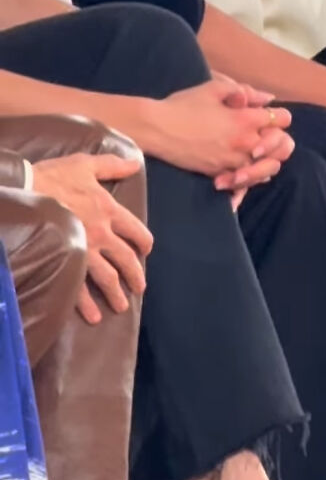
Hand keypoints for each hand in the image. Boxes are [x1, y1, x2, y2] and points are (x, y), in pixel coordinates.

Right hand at [32, 154, 152, 324]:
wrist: (25, 191)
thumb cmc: (54, 176)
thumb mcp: (86, 164)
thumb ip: (112, 166)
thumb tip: (135, 163)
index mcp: (108, 209)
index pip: (136, 230)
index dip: (144, 242)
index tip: (146, 252)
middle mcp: (101, 233)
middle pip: (126, 259)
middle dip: (135, 275)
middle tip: (139, 287)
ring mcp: (83, 250)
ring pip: (107, 278)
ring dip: (116, 294)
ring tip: (121, 306)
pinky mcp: (65, 261)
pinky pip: (79, 287)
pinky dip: (87, 304)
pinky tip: (93, 316)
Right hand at [151, 77, 293, 178]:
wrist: (157, 130)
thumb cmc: (184, 105)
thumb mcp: (214, 88)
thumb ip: (244, 91)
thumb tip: (267, 98)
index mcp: (246, 119)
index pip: (283, 119)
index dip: (278, 114)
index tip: (267, 114)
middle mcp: (245, 143)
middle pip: (282, 146)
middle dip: (278, 138)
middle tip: (265, 133)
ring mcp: (234, 161)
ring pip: (267, 167)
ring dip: (266, 158)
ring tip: (255, 151)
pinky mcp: (221, 174)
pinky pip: (246, 181)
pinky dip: (248, 175)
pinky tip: (240, 167)